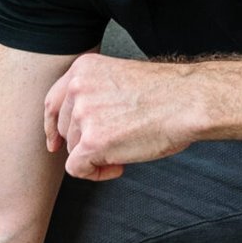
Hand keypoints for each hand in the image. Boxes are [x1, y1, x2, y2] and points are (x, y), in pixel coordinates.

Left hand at [43, 53, 199, 181]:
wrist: (188, 101)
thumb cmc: (166, 93)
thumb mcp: (118, 79)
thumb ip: (94, 94)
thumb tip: (79, 126)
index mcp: (82, 68)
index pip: (53, 102)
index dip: (54, 127)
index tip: (56, 143)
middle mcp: (77, 88)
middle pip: (66, 129)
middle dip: (85, 143)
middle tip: (115, 145)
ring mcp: (82, 114)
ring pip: (73, 150)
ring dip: (96, 157)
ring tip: (125, 150)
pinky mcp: (91, 142)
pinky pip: (78, 169)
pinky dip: (96, 174)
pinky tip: (119, 166)